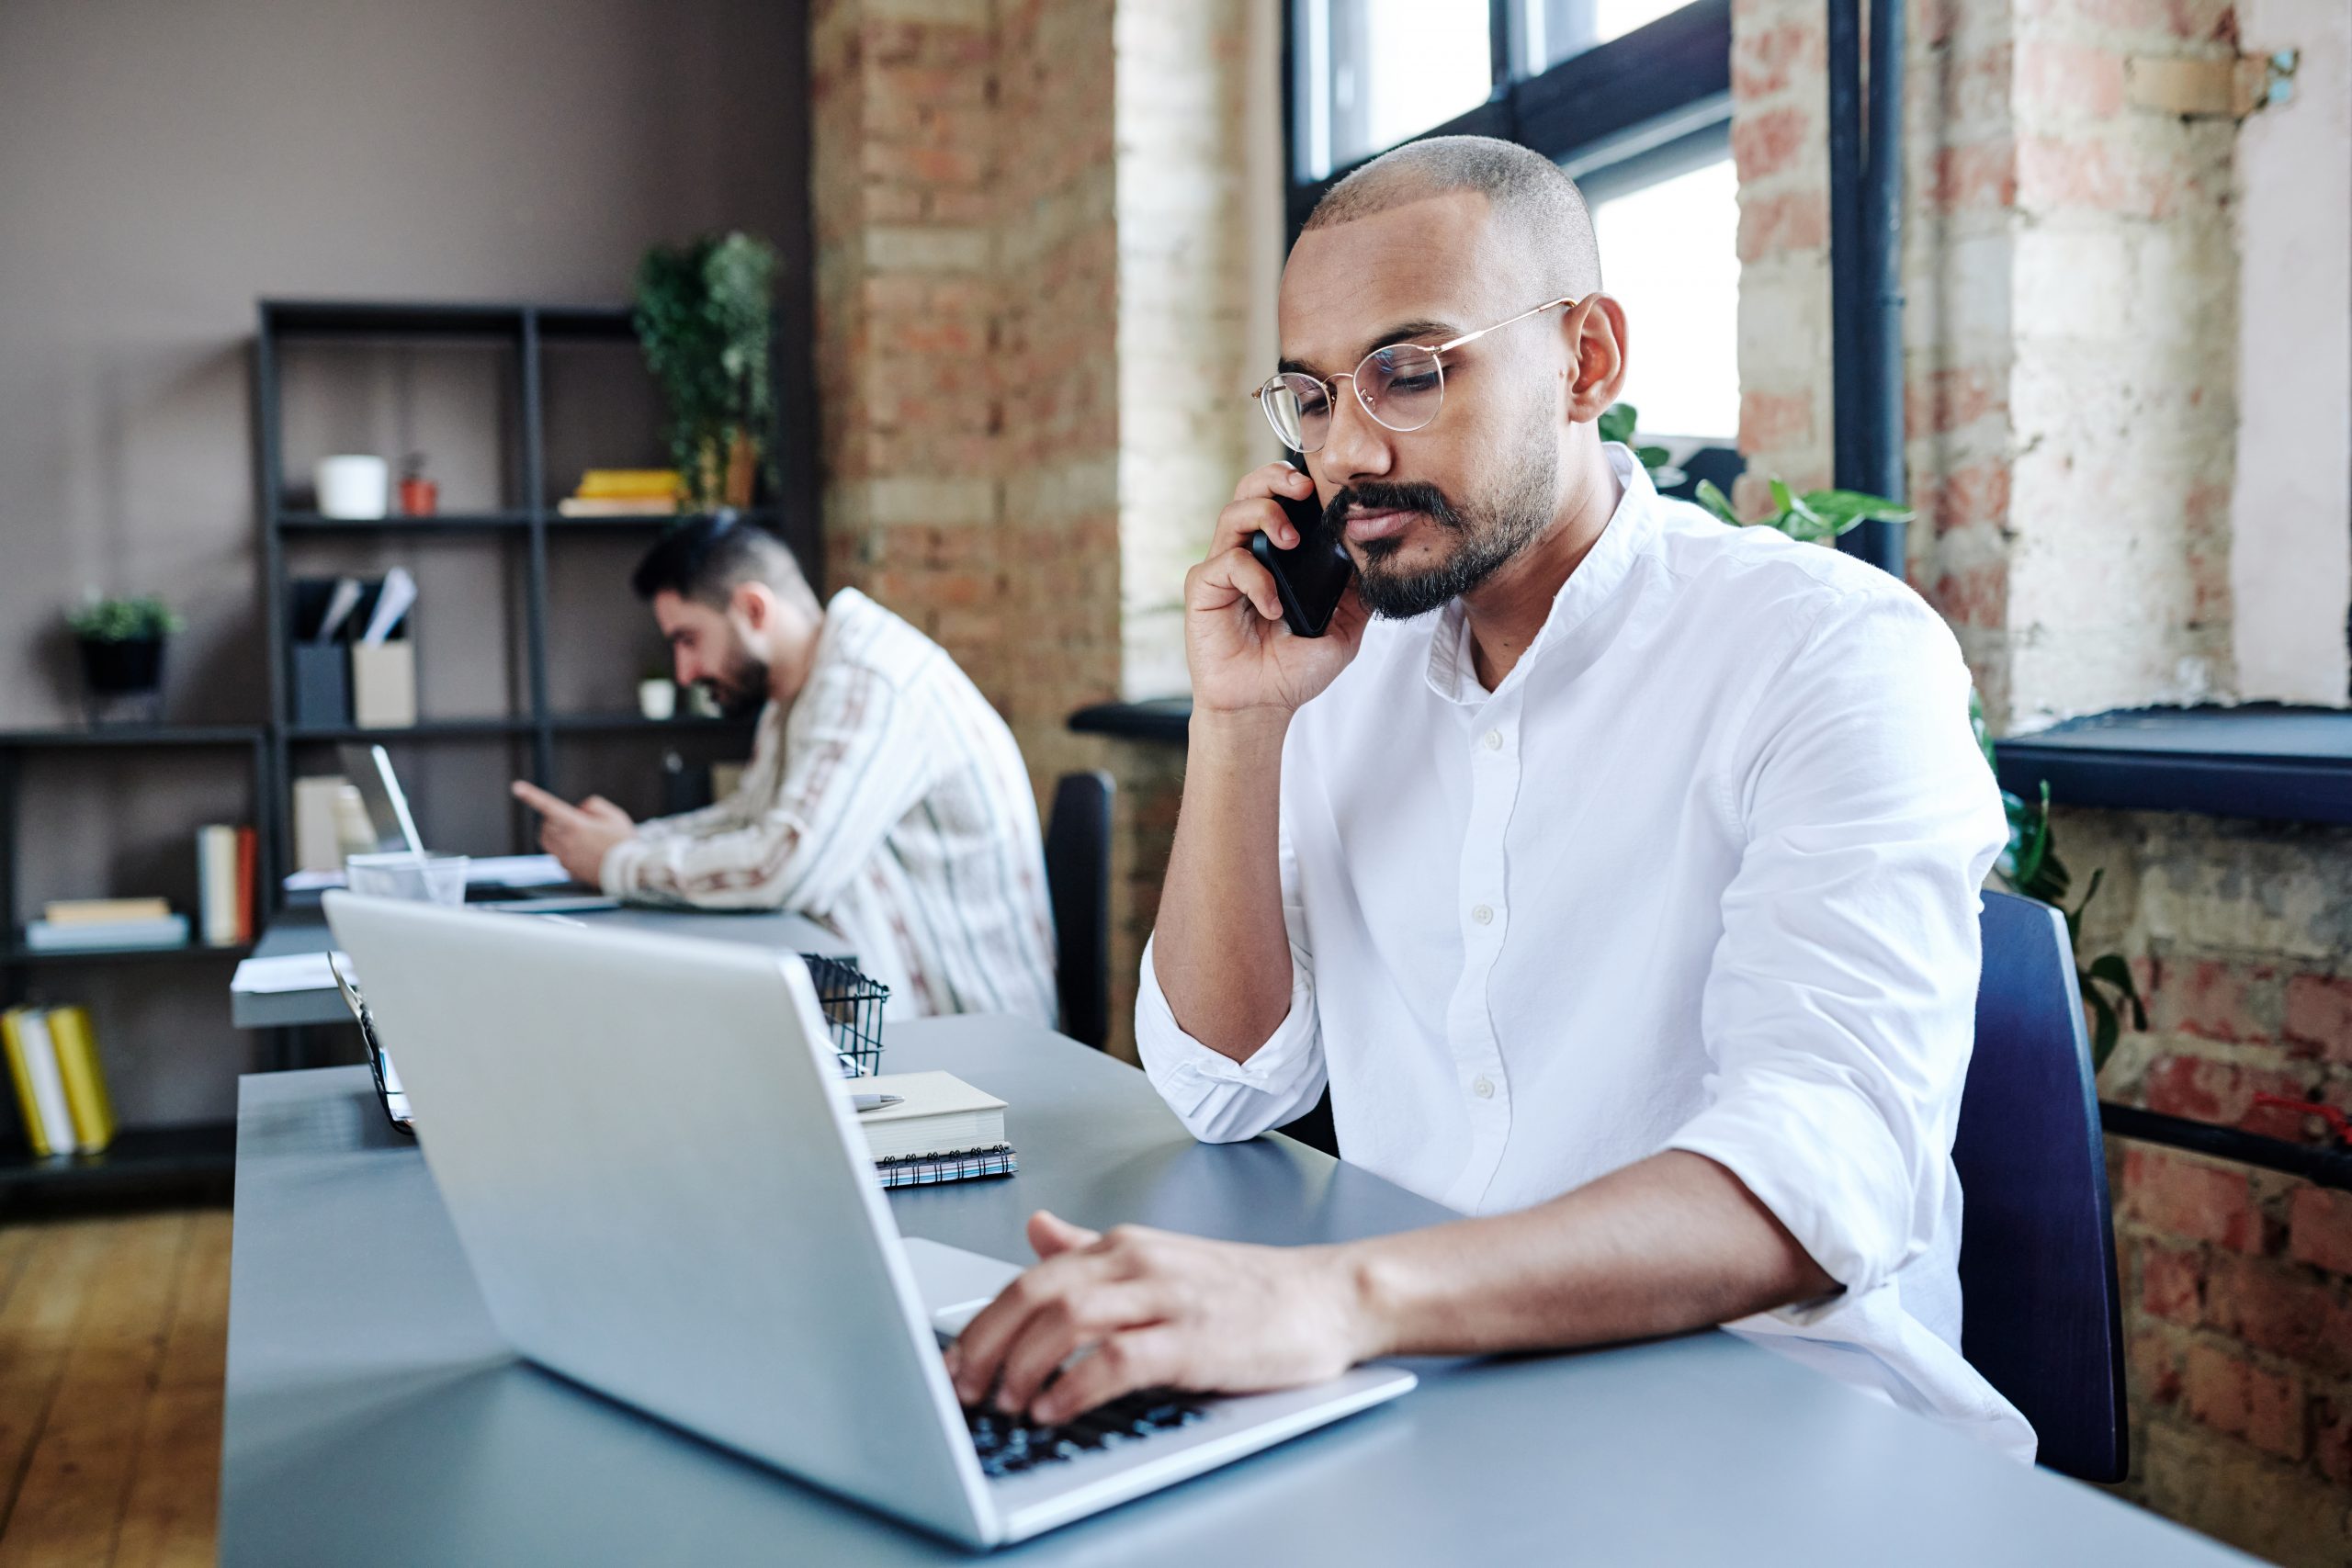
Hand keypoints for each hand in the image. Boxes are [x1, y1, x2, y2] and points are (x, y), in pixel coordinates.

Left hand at [510, 780, 633, 885]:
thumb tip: (579, 810)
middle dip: (555, 819)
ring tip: (578, 835)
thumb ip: (593, 805)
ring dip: (556, 833)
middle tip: (579, 821)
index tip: (516, 787)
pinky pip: (557, 855)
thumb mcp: (614, 815)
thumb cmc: (623, 842)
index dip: (532, 795)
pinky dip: (566, 849)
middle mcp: (566, 842)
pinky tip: (585, 852)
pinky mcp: (567, 870)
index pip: (549, 806)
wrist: (630, 872)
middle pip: (546, 824)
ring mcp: (565, 858)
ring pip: (547, 840)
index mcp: (576, 825)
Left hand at [942, 1212, 1376, 1426]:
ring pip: (1070, 1318)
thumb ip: (1095, 1250)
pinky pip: (1119, 1359)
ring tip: (1004, 1401)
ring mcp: (1168, 1300)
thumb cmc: (1249, 1291)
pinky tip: (1055, 1409)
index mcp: (1125, 1247)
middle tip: (963, 1387)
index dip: (983, 1321)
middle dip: (988, 1343)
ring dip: (1024, 1364)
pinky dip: (1077, 1386)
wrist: (1329, 1298)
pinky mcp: (1195, 1341)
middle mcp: (1139, 1264)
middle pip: (1038, 1294)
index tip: (955, 1360)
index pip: (1032, 1276)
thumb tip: (1038, 1230)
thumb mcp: (1162, 1260)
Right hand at [1185, 464, 1368, 718]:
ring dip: (1265, 516)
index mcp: (1276, 556)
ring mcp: (1223, 570)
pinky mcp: (1204, 589)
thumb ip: (1358, 594)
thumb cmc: (1293, 669)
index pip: (1280, 500)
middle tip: (1301, 489)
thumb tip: (1377, 558)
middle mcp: (1247, 554)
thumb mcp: (1344, 628)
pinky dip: (1255, 578)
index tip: (1323, 487)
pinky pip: (1228, 563)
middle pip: (1249, 490)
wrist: (1263, 706)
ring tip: (1290, 542)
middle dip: (1274, 478)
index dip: (1296, 482)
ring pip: (1233, 514)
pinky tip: (1272, 607)